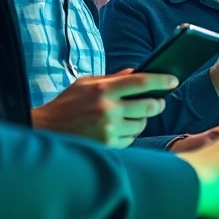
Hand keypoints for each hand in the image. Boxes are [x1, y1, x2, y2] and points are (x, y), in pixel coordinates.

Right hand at [31, 70, 175, 146]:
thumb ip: (113, 78)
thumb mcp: (86, 84)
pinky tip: (119, 129)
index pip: (141, 81)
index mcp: (103, 90)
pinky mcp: (108, 146)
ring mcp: (108, 130)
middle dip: (157, 103)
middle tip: (158, 102)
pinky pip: (131, 139)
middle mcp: (108, 110)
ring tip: (131, 116)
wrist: (45, 130)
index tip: (174, 79)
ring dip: (142, 120)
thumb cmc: (67, 104)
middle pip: (149, 106)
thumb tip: (137, 72)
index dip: (162, 80)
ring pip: (142, 125)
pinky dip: (129, 134)